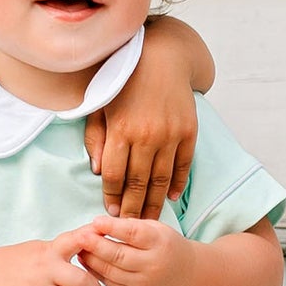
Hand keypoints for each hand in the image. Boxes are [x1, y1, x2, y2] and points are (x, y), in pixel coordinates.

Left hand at [74, 215, 190, 285]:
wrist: (185, 277)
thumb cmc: (166, 247)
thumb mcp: (157, 229)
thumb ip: (132, 226)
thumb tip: (100, 224)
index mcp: (160, 243)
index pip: (133, 234)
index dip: (112, 228)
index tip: (95, 221)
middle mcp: (152, 265)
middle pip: (118, 255)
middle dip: (95, 245)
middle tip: (79, 236)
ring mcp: (142, 284)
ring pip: (110, 271)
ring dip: (91, 260)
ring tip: (79, 249)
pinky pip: (109, 283)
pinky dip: (95, 272)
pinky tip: (87, 262)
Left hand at [83, 25, 201, 218]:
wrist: (163, 57)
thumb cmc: (124, 82)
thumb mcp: (100, 106)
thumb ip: (96, 138)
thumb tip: (99, 171)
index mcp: (121, 130)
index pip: (114, 175)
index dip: (112, 198)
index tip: (110, 215)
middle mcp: (146, 135)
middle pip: (138, 183)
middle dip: (132, 209)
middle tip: (128, 228)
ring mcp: (170, 134)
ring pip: (161, 179)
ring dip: (153, 203)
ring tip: (147, 221)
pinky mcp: (189, 132)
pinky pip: (182, 166)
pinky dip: (176, 184)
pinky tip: (170, 198)